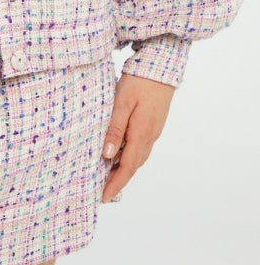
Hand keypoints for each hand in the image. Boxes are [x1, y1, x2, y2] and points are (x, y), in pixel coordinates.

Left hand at [101, 72, 175, 202]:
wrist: (162, 67)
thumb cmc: (140, 82)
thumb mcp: (122, 103)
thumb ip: (115, 129)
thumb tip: (107, 155)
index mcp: (142, 134)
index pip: (126, 167)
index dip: (115, 184)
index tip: (103, 197)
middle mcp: (150, 136)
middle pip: (133, 166)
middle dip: (118, 180)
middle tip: (102, 191)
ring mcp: (153, 131)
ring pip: (137, 157)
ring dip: (124, 169)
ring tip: (107, 176)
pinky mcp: (153, 124)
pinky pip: (140, 147)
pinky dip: (129, 156)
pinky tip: (119, 153)